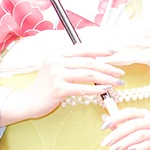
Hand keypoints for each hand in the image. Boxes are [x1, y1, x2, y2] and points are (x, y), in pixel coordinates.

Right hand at [0, 42, 125, 123]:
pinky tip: (105, 90)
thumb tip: (94, 56)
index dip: (100, 50)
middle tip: (119, 73)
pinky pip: (82, 88)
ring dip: (105, 79)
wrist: (29, 101)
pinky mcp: (58, 89)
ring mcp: (56, 74)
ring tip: (116, 83)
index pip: (82, 48)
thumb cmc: (46, 85)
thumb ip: (71, 60)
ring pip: (88, 74)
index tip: (114, 53)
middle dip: (107, 67)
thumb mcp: (55, 67)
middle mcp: (55, 61)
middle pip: (88, 62)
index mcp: (56, 53)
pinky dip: (96, 89)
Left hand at [100, 107, 149, 149]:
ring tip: (114, 149)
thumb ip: (118, 127)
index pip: (129, 112)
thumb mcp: (128, 137)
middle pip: (133, 124)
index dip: (116, 118)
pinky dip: (138, 147)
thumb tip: (104, 116)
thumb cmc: (142, 147)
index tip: (103, 127)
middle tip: (106, 142)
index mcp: (145, 115)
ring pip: (139, 135)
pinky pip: (148, 145)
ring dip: (124, 142)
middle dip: (117, 133)